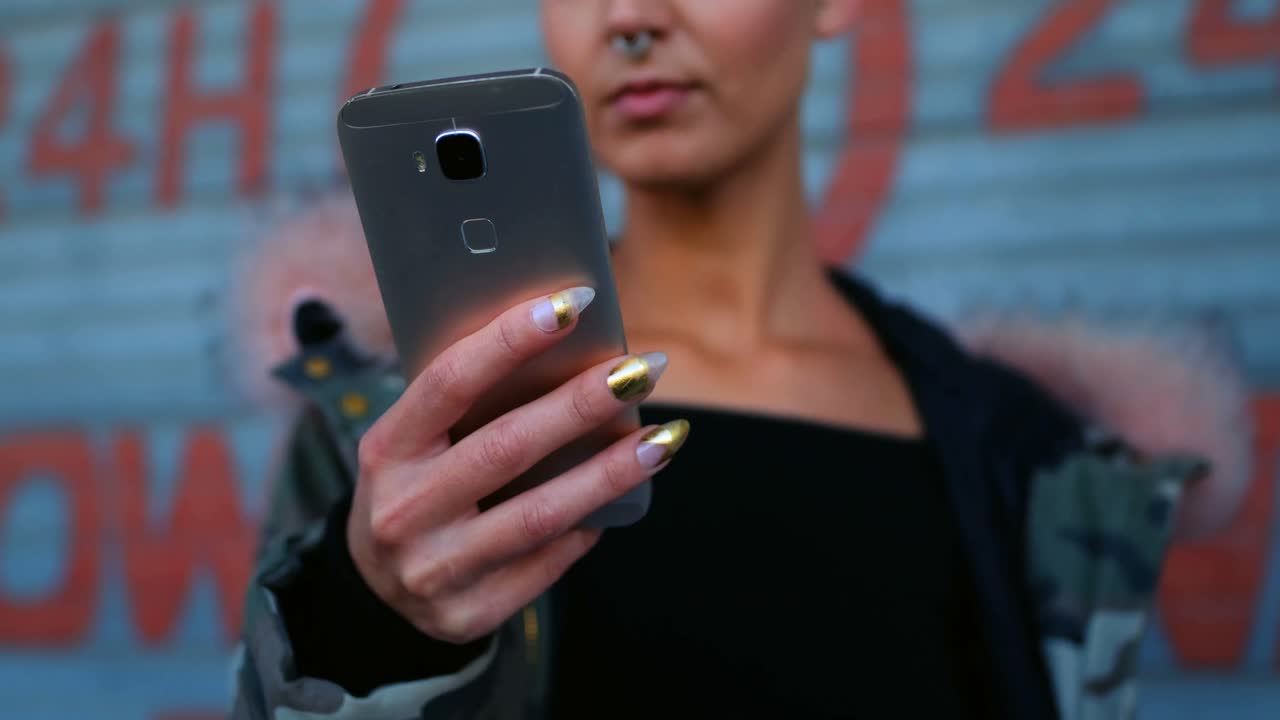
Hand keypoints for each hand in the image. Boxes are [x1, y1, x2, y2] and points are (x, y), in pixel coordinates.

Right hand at [347, 286, 688, 643]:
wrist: (376, 589)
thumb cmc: (416, 485)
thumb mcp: (414, 442)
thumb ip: (468, 404)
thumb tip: (568, 344)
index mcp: (385, 450)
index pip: (449, 382)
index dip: (510, 340)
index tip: (572, 303)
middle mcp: (402, 511)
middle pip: (507, 447)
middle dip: (584, 403)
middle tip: (643, 367)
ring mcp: (433, 570)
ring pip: (542, 514)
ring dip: (612, 471)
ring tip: (665, 437)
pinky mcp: (468, 613)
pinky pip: (548, 562)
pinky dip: (590, 524)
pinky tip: (625, 496)